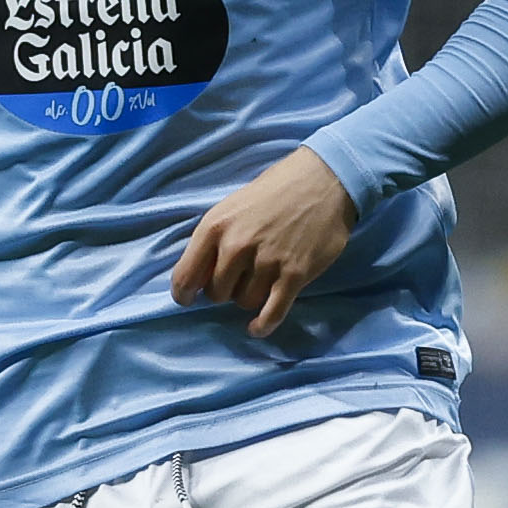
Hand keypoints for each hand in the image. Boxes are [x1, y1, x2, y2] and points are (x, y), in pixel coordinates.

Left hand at [169, 148, 355, 335]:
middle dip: (225, 290)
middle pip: (216, 294)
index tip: (190, 298)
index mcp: (215, 226)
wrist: (323, 179)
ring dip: (249, 298)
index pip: (185, 277)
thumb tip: (199, 279)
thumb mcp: (231, 207)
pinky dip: (263, 325)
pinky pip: (272, 312)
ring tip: (260, 282)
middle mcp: (237, 246)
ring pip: (244, 303)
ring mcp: (267, 261)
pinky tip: (257, 328)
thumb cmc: (273, 191)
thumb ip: (213, 241)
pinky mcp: (295, 274)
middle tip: (239, 278)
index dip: (184, 294)